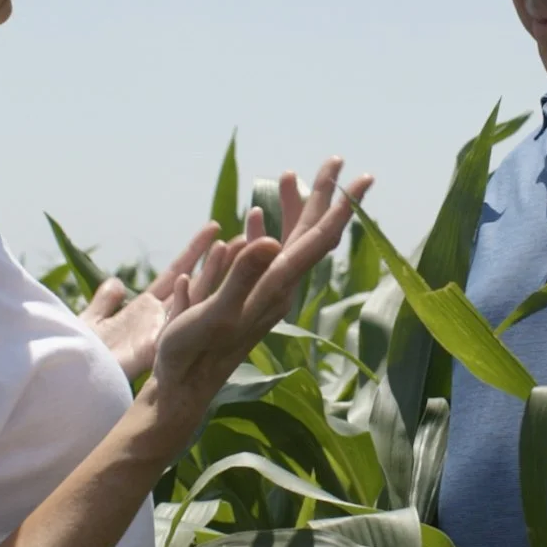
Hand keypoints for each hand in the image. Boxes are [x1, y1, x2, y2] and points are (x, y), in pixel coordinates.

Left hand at [80, 222, 221, 379]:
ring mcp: (161, 333)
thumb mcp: (93, 318)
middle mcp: (160, 319)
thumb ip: (106, 300)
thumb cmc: (79, 351)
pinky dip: (184, 301)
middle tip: (243, 237)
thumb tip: (115, 283)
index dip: (195, 250)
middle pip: (194, 282)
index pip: (177, 272)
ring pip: (193, 299)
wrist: (71, 374)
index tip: (214, 227)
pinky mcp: (154, 348)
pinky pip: (174, 321)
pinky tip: (189, 278)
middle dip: (217, 260)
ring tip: (230, 248)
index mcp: (146, 310)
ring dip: (211, 274)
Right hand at [144, 157, 372, 440]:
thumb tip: (267, 240)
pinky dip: (263, 231)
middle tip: (334, 160)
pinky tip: (255, 218)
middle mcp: (277, 286)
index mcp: (275, 286)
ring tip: (291, 176)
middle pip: (309, 233)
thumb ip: (240, 276)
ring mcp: (262, 291)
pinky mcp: (244, 296)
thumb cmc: (192, 353)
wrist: (182, 387)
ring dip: (292, 209)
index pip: (318, 239)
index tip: (364, 177)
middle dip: (323, 195)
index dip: (341, 206)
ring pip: (286, 241)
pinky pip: (261, 255)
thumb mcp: (214, 312)